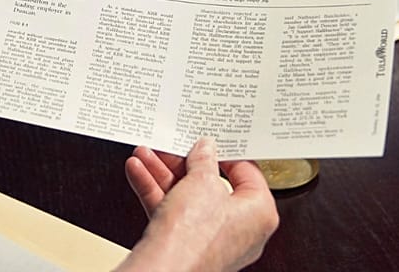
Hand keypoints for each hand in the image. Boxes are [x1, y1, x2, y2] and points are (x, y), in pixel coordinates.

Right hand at [116, 137, 278, 271]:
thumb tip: (206, 150)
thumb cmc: (195, 236)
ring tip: (146, 154)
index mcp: (260, 214)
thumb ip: (204, 160)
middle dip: (184, 163)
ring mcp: (212, 241)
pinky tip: (139, 172)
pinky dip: (156, 193)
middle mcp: (241, 231)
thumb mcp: (201, 181)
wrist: (164, 271)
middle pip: (212, 185)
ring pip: (188, 199)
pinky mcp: (187, 248)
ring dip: (164, 174)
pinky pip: (173, 214)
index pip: (247, 173)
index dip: (226, 152)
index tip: (211, 140)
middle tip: (173, 146)